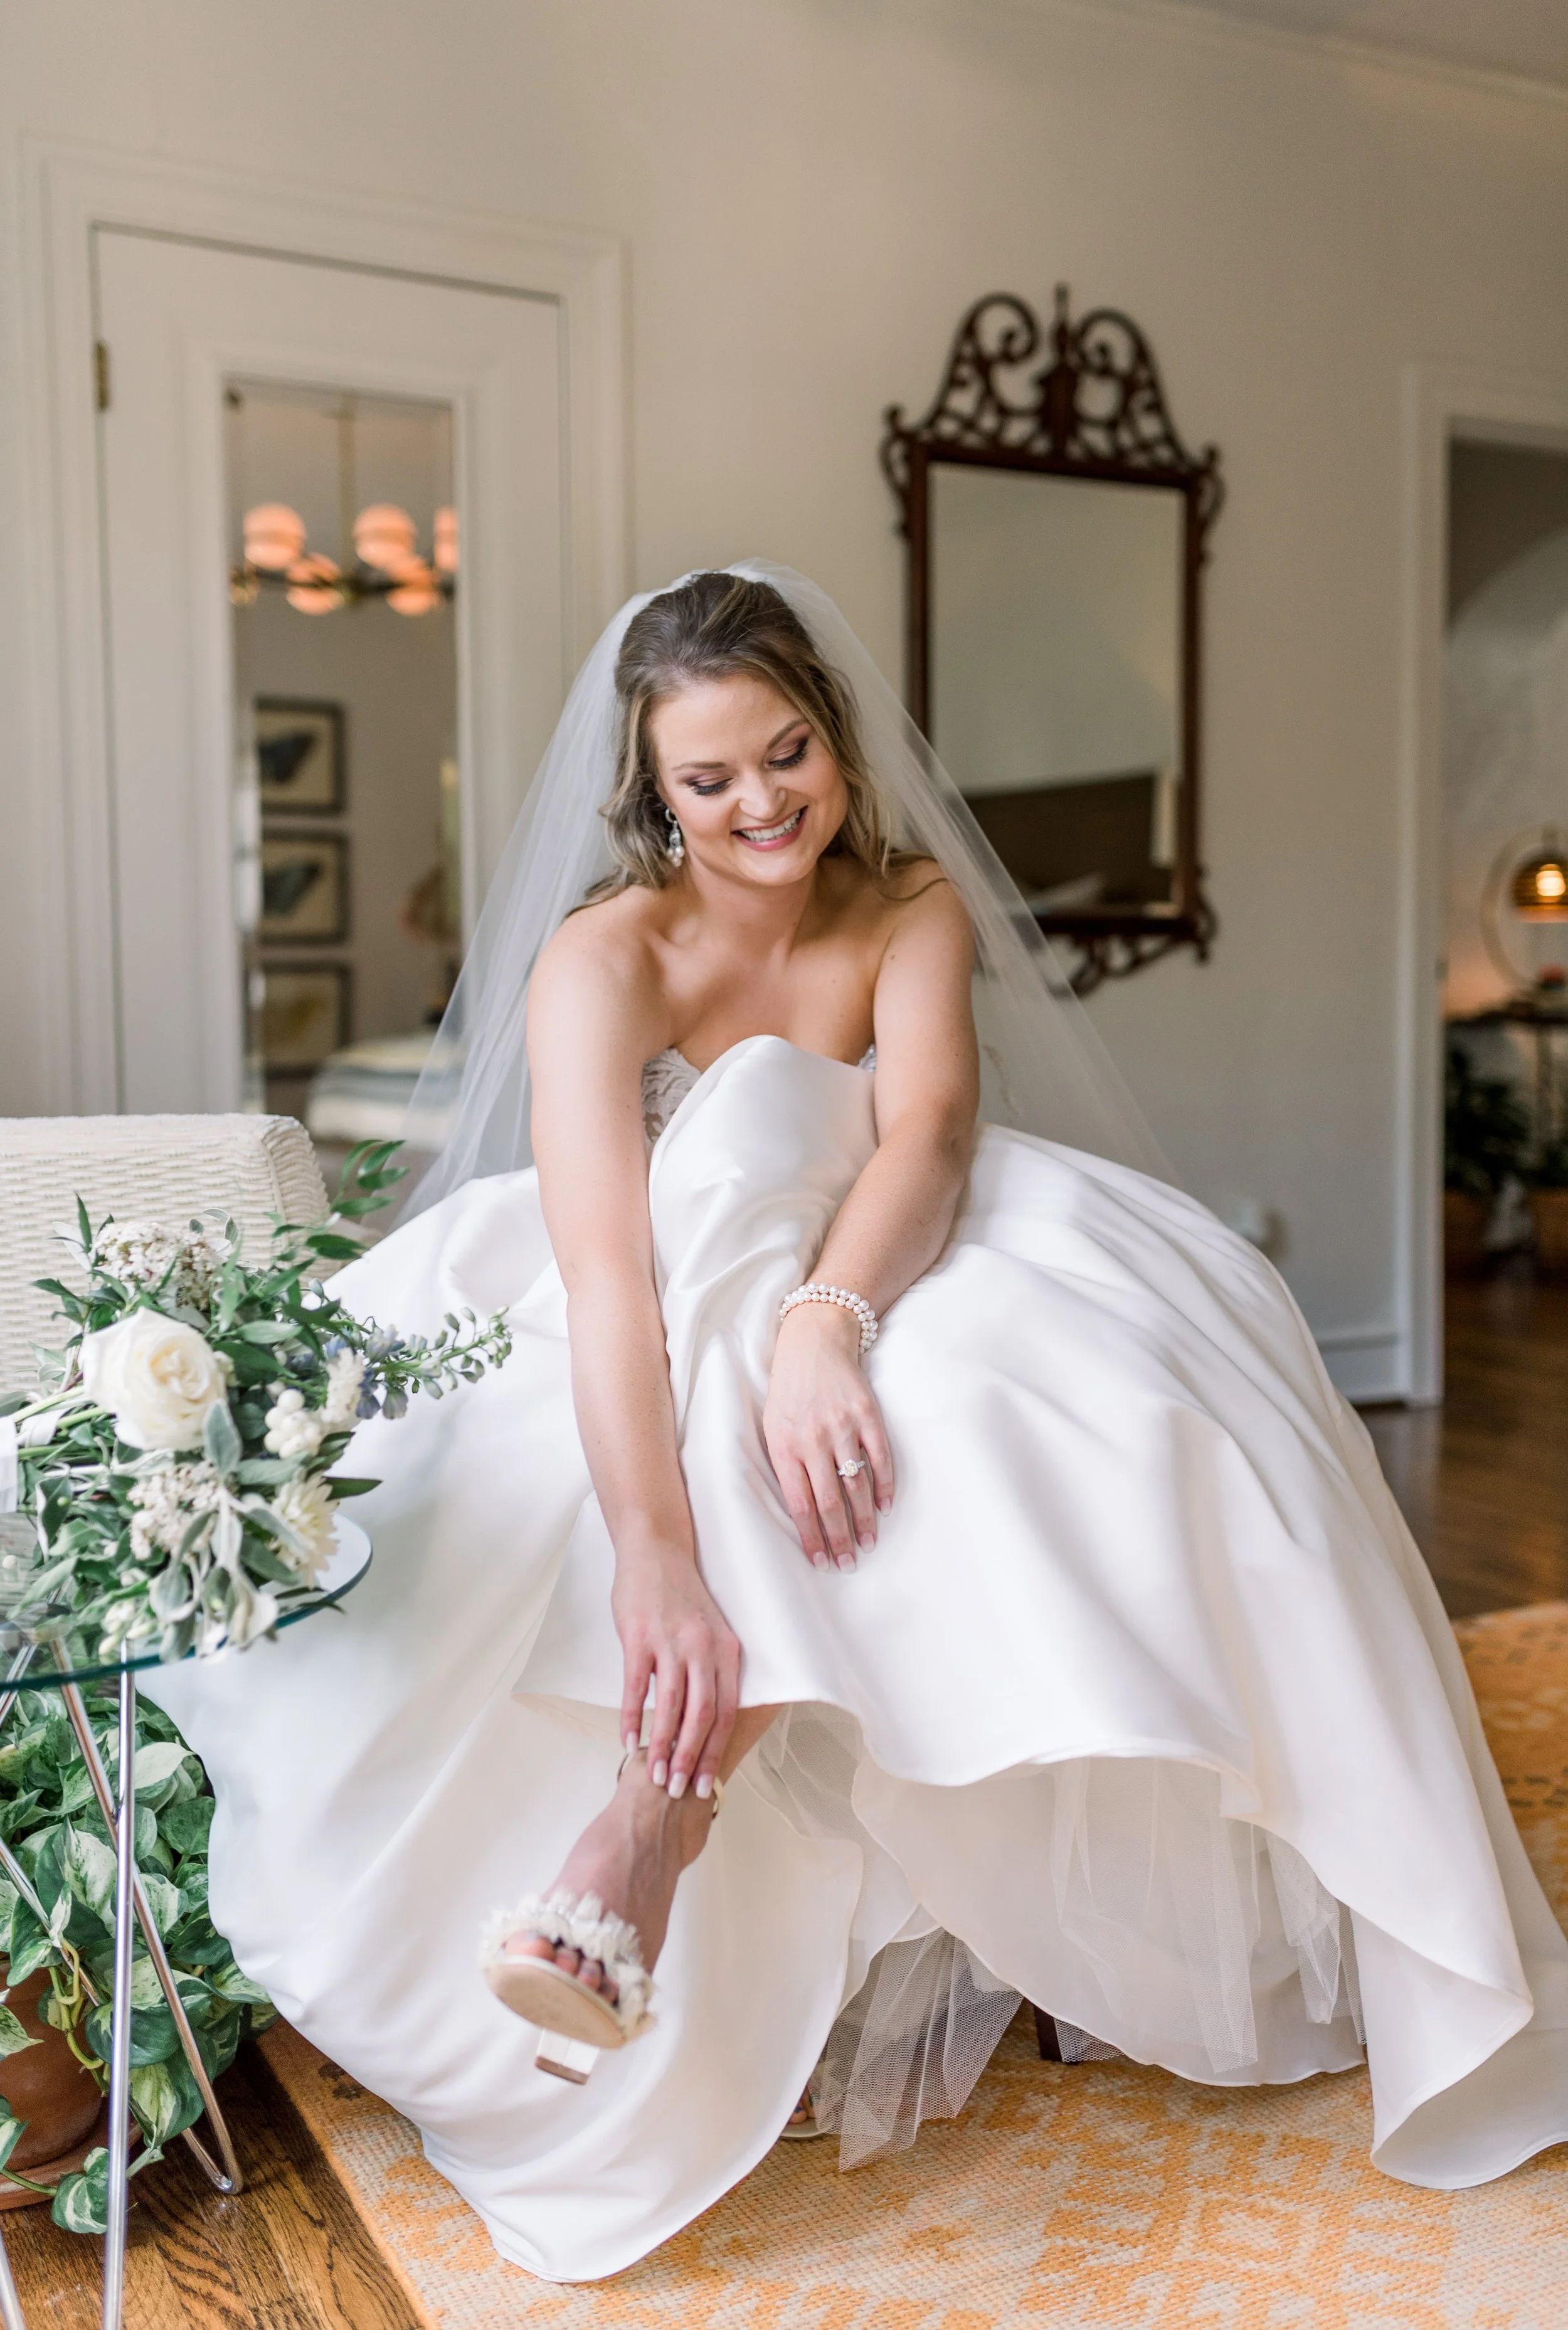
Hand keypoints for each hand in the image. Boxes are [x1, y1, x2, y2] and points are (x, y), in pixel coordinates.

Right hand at [612, 1549, 739, 1799]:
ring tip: (654, 1775)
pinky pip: (635, 1685)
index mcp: (727, 1650)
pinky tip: (626, 1741)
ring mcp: (671, 1641)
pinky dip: (631, 1717)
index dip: (716, 1751)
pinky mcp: (639, 1636)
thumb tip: (705, 1723)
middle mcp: (704, 1647)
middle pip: (702, 1714)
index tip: (708, 1786)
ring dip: (661, 1745)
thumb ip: (710, 1672)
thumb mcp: (710, 1633)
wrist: (656, 1550)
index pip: (726, 1711)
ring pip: (670, 1705)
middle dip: (691, 1758)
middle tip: (679, 1790)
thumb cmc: (682, 1597)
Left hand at [763, 1302, 893, 1570]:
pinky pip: (880, 1458)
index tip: (821, 1562)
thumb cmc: (789, 1390)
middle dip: (839, 1538)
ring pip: (856, 1484)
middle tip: (848, 1563)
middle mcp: (813, 1439)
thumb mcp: (772, 1426)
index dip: (812, 1537)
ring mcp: (843, 1426)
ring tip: (868, 1542)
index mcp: (784, 1445)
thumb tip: (800, 1512)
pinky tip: (885, 1506)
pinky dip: (885, 1486)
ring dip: (864, 1519)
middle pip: (830, 1501)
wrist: (814, 1341)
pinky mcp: (868, 1414)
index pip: (799, 1504)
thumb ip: (785, 1465)